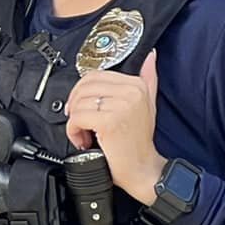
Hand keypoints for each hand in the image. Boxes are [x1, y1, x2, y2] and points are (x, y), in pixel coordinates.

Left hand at [66, 52, 166, 203]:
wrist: (142, 168)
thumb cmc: (138, 140)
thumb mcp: (146, 105)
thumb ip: (148, 79)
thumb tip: (150, 56)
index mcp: (136, 84)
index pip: (93, 76)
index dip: (81, 93)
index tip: (83, 109)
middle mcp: (131, 91)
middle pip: (83, 87)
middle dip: (75, 106)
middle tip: (82, 123)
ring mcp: (121, 105)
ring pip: (78, 103)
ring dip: (75, 122)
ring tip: (87, 134)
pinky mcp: (109, 121)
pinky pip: (77, 118)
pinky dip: (74, 131)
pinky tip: (84, 140)